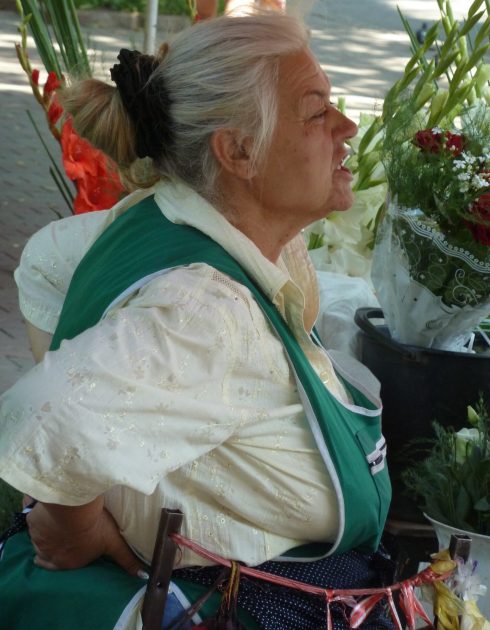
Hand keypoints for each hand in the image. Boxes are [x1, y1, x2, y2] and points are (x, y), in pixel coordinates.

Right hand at [26, 497, 143, 575]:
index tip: (61, 552)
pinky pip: (32, 519)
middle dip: (48, 548)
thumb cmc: (94, 526)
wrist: (74, 508)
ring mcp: (39, 538)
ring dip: (43, 532)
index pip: (59, 565)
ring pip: (37, 539)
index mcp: (66, 562)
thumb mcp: (113, 542)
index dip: (60, 558)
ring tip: (50, 523)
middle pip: (45, 554)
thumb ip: (126, 559)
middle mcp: (49, 554)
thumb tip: (142, 576)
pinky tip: (42, 509)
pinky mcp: (32, 522)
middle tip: (52, 539)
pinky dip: (36, 515)